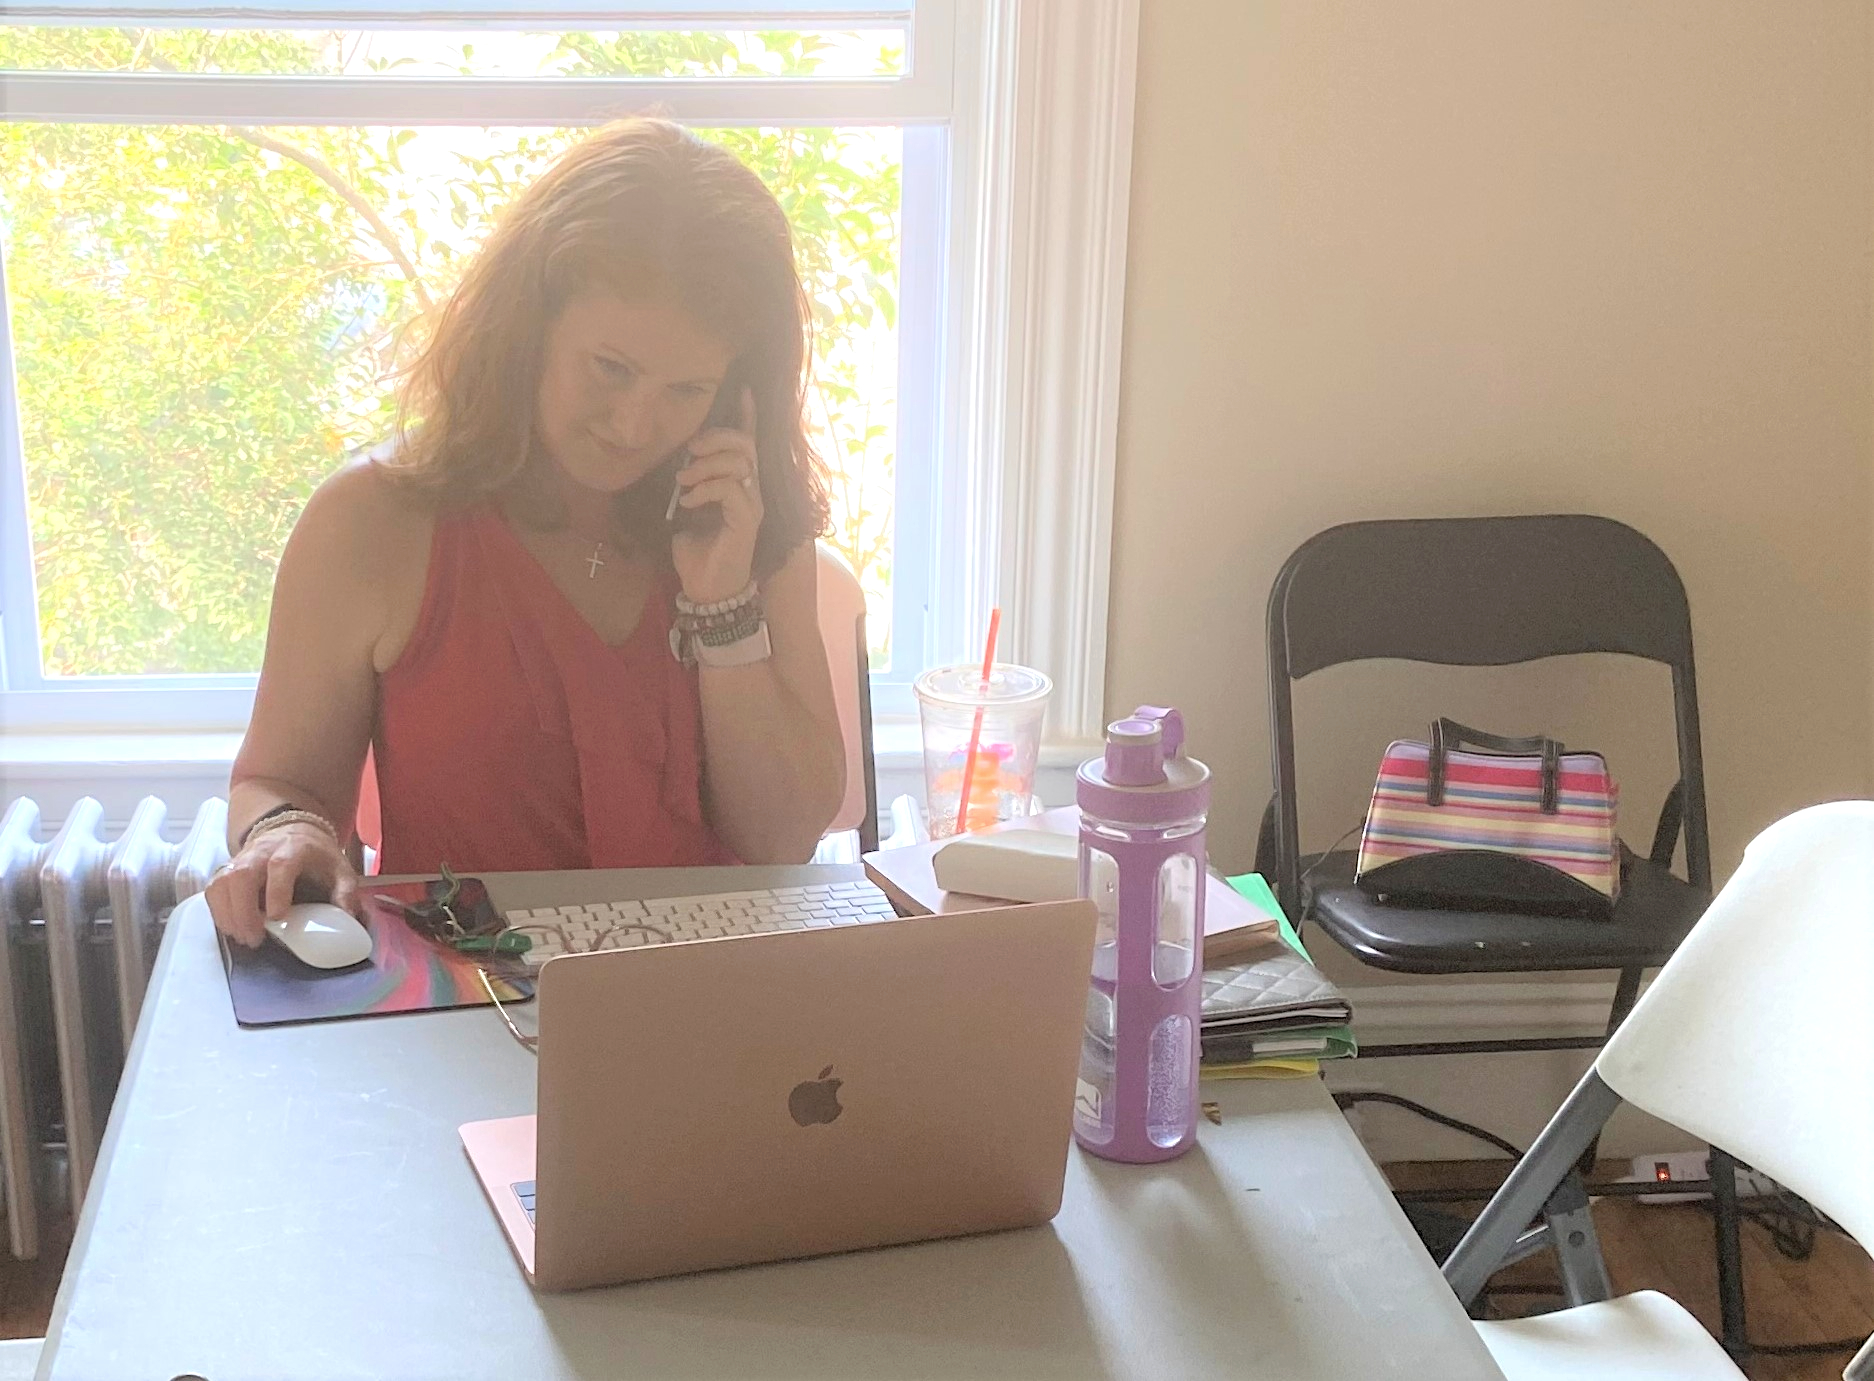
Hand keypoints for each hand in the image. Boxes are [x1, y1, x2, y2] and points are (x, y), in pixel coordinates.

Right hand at [205, 823, 358, 948]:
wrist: (293, 830)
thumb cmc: (316, 855)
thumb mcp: (340, 868)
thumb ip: (345, 891)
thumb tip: (347, 917)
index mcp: (294, 848)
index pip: (280, 865)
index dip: (276, 891)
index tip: (277, 917)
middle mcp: (262, 850)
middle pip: (242, 875)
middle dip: (244, 910)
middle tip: (255, 938)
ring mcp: (241, 859)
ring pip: (222, 882)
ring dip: (228, 914)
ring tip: (243, 937)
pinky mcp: (227, 869)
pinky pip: (214, 889)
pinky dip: (218, 911)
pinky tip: (232, 928)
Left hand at [671, 387, 763, 603]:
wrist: (706, 589)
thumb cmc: (697, 552)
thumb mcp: (687, 509)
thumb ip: (689, 484)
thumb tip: (675, 464)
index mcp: (739, 484)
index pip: (749, 443)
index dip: (748, 415)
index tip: (742, 388)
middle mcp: (751, 491)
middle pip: (746, 445)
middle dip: (717, 438)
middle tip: (690, 448)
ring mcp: (752, 506)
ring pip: (740, 464)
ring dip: (706, 466)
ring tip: (683, 481)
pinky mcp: (747, 521)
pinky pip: (731, 490)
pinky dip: (705, 489)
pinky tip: (688, 502)